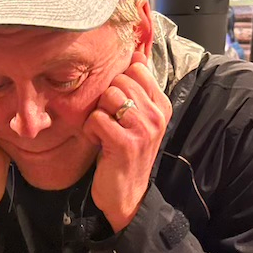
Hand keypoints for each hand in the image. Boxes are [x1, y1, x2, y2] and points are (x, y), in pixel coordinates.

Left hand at [83, 51, 171, 231]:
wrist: (128, 196)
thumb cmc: (127, 155)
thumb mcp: (138, 119)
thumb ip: (138, 90)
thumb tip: (136, 56)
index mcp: (162, 105)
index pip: (137, 70)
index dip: (119, 84)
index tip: (118, 107)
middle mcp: (156, 115)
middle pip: (119, 81)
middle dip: (105, 100)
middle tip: (109, 122)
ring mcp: (142, 129)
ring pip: (108, 97)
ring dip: (98, 115)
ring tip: (104, 133)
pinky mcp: (124, 143)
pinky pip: (97, 118)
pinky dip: (91, 130)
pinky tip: (99, 143)